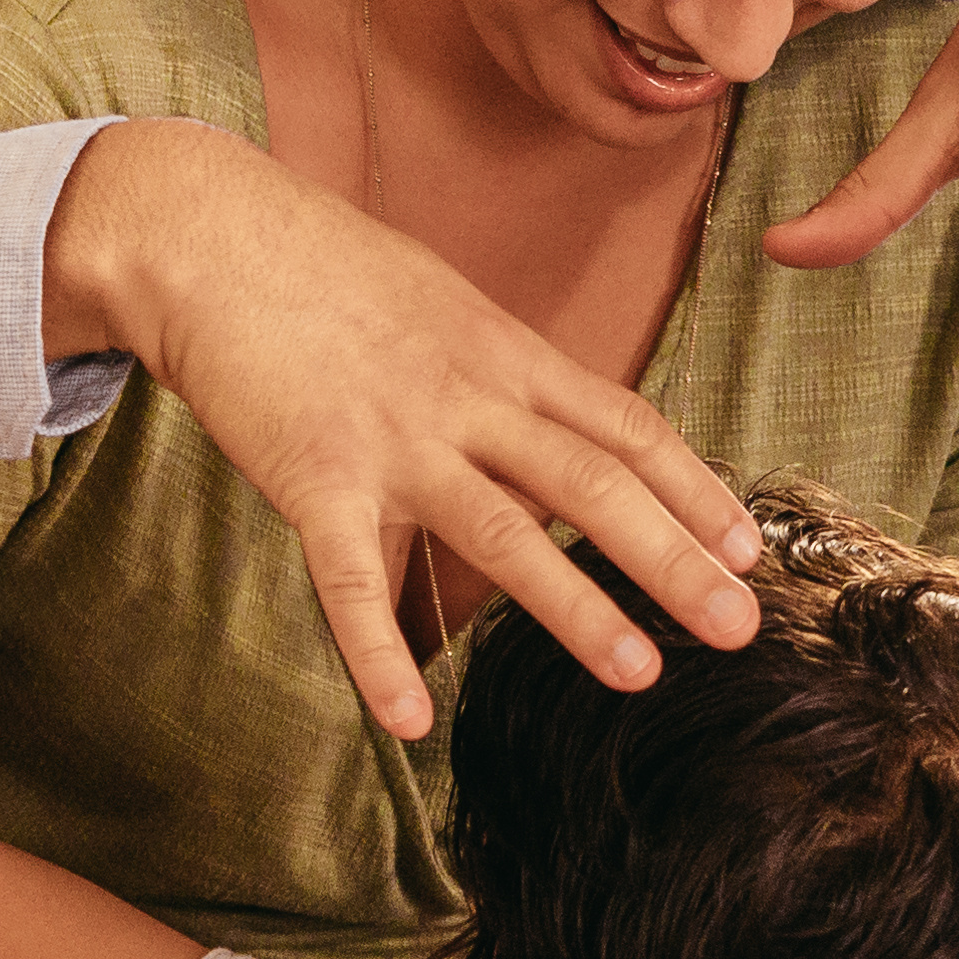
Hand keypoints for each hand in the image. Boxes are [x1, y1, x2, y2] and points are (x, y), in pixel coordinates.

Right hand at [51, 117, 764, 739]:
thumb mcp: (438, 300)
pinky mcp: (314, 478)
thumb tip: (548, 424)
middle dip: (673, 558)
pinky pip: (352, 582)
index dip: (692, 488)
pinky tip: (408, 722)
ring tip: (639, 674)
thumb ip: (495, 369)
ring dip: (575, 608)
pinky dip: (379, 656)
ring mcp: (393, 440)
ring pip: (502, 533)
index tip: (748, 546)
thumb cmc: (320, 267)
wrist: (210, 236)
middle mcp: (466, 397)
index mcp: (503, 353)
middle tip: (741, 626)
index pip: (623, 425)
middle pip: (591, 484)